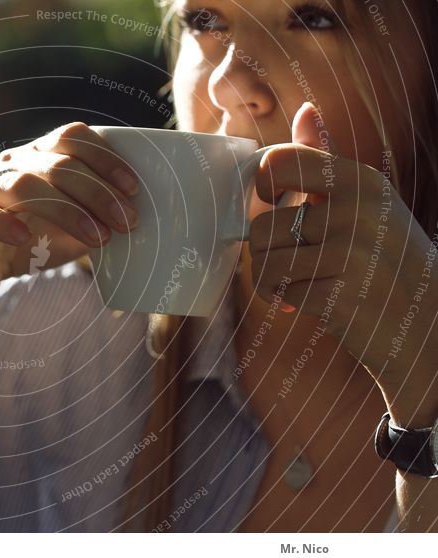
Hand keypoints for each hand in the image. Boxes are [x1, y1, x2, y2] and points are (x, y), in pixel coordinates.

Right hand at [0, 122, 139, 314]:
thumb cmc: (21, 247)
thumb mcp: (65, 233)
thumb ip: (93, 221)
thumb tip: (133, 221)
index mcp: (38, 159)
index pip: (72, 138)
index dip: (105, 158)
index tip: (133, 188)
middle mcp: (11, 165)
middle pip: (58, 163)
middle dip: (99, 193)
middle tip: (127, 223)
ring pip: (25, 184)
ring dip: (68, 211)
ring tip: (98, 239)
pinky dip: (4, 223)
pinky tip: (27, 239)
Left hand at [248, 102, 437, 424]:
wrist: (429, 322)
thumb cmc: (387, 255)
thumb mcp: (365, 200)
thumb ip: (326, 159)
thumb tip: (305, 110)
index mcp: (360, 181)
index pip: (279, 161)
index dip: (262, 185)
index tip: (273, 202)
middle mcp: (356, 212)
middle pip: (261, 225)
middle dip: (267, 250)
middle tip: (292, 259)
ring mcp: (350, 255)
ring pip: (263, 261)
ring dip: (271, 278)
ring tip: (297, 280)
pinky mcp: (339, 296)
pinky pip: (278, 291)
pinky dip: (283, 299)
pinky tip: (304, 300)